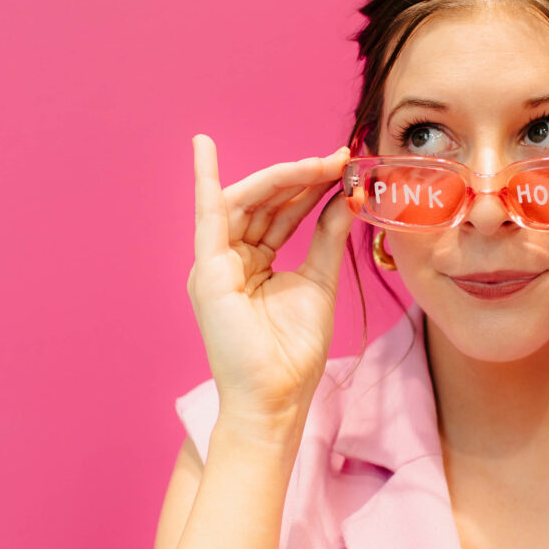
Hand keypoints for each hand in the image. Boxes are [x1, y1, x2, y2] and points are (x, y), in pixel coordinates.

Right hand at [188, 135, 355, 424]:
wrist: (277, 397)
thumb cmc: (294, 353)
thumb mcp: (319, 281)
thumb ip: (326, 238)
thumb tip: (344, 199)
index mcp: (252, 264)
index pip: (278, 212)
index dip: (307, 186)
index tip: (340, 165)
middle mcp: (229, 259)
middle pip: (261, 202)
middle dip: (298, 177)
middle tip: (335, 160)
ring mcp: (215, 265)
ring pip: (243, 202)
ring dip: (281, 178)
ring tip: (317, 163)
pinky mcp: (208, 273)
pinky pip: (207, 218)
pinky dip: (206, 183)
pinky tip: (204, 150)